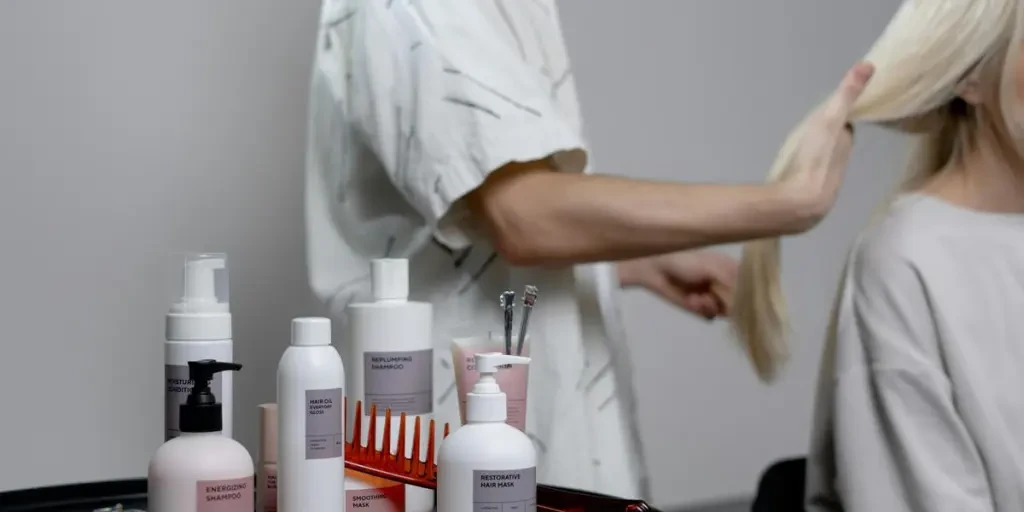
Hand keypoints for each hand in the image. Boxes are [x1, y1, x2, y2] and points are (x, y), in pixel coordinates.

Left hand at [618, 250, 737, 319]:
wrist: (656, 269)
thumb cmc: (685, 261)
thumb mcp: (712, 267)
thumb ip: (731, 281)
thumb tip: (745, 298)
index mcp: (732, 269)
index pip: (750, 286)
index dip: (746, 293)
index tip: (738, 296)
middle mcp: (726, 285)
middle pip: (740, 303)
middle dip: (726, 302)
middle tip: (712, 295)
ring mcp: (714, 297)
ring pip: (726, 312)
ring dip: (712, 306)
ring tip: (698, 298)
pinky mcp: (701, 308)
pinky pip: (710, 317)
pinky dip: (702, 310)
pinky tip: (692, 301)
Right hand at [778, 61, 874, 229]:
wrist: (800, 203)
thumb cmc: (813, 158)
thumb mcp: (829, 119)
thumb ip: (846, 94)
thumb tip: (869, 64)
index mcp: (843, 145)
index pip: (844, 129)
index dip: (837, 121)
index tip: (826, 115)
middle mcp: (839, 166)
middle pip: (835, 148)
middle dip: (826, 141)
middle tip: (811, 134)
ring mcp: (825, 186)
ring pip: (822, 167)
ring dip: (814, 161)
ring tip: (801, 157)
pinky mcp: (809, 201)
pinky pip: (807, 183)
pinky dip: (802, 179)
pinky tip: (792, 179)